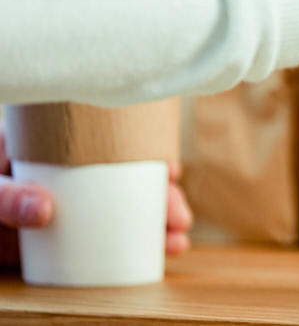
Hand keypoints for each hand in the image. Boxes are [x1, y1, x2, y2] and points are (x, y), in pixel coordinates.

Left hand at [0, 125, 192, 267]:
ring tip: (175, 244)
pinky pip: (105, 237)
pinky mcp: (61, 234)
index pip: (113, 144)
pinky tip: (155, 255)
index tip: (173, 172)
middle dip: (163, 200)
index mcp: (53, 146)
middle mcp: (68, 173)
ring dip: (155, 226)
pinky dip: (132, 246)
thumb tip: (47, 209)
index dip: (149, 155)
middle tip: (180, 221)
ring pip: (123, 210)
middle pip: (128, 180)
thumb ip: (6, 197)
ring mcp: (67, 203)